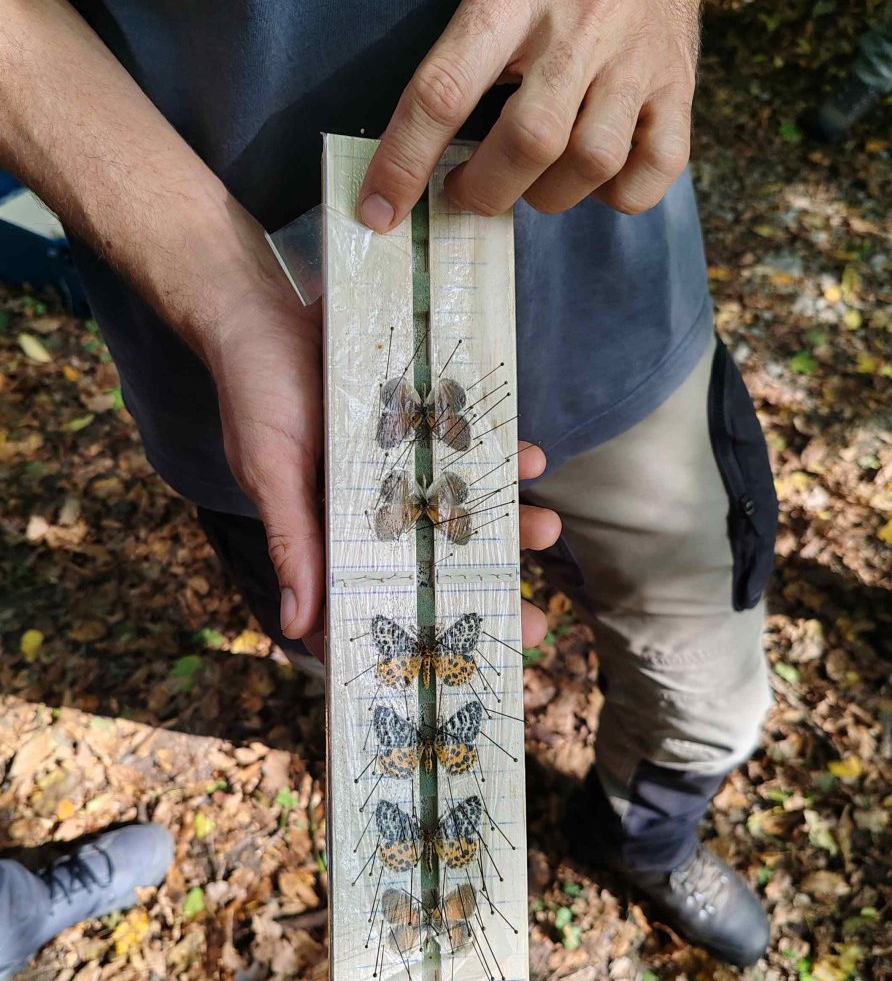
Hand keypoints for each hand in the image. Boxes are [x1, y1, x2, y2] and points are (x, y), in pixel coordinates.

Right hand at [202, 238, 558, 661]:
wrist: (261, 310)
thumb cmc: (255, 396)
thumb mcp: (270, 472)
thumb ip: (293, 542)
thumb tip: (298, 626)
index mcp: (337, 534)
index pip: (384, 600)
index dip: (422, 637)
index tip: (466, 670)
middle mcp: (378, 509)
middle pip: (440, 565)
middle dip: (490, 594)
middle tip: (538, 623)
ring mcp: (406, 466)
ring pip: (467, 509)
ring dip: (512, 524)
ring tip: (548, 527)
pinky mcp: (425, 421)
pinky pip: (472, 445)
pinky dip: (505, 453)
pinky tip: (533, 458)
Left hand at [358, 0, 708, 229]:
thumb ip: (460, 67)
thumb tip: (409, 169)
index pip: (446, 88)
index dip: (406, 161)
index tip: (380, 211)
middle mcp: (585, 19)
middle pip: (531, 140)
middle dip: (486, 190)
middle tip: (469, 191)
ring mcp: (640, 59)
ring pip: (590, 163)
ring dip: (548, 195)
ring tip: (534, 179)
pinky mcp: (681, 93)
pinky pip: (648, 177)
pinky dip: (613, 197)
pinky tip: (592, 176)